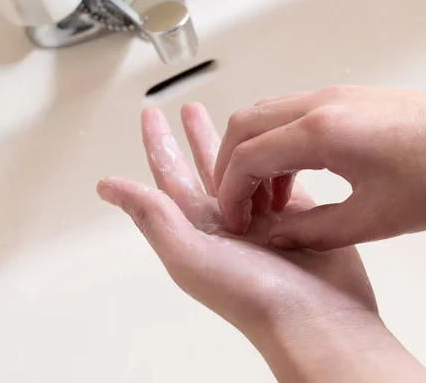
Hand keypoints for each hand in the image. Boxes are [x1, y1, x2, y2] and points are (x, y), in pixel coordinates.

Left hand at [96, 104, 425, 381]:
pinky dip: (278, 157)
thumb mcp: (190, 255)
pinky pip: (283, 177)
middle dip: (196, 136)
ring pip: (245, 168)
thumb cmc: (253, 298)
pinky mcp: (297, 215)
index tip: (151, 116)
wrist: (316, 319)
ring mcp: (263, 218)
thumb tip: (109, 187)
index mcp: (197, 229)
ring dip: (239, 142)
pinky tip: (276, 142)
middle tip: (191, 108)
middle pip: (205, 167)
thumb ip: (153, 216)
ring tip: (238, 118)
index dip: (158, 143)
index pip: (169, 176)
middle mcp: (227, 222)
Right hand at [214, 82, 425, 249]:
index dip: (230, 194)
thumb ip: (313, 230)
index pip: (247, 157)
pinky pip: (291, 117)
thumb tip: (275, 236)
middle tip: (239, 208)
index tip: (233, 223)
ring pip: (265, 118)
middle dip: (230, 169)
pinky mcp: (346, 99)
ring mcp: (332, 96)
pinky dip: (279, 147)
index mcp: (321, 132)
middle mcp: (319, 105)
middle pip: (244, 127)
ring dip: (255, 156)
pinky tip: (296, 181)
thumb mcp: (373, 219)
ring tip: (268, 201)